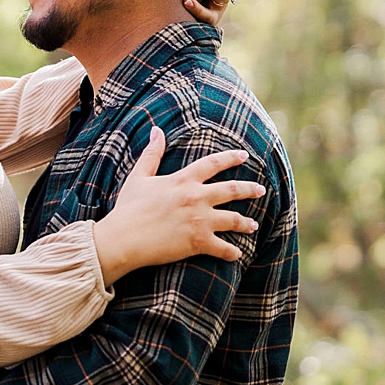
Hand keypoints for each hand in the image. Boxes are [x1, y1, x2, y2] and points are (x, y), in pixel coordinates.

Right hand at [91, 129, 261, 283]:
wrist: (122, 239)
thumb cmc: (128, 209)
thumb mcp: (139, 177)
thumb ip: (151, 153)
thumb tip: (156, 129)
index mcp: (183, 180)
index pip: (213, 164)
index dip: (231, 158)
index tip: (244, 156)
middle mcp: (196, 198)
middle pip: (232, 190)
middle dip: (249, 189)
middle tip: (261, 190)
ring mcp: (200, 220)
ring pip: (233, 219)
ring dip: (245, 223)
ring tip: (253, 226)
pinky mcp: (198, 243)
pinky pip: (223, 248)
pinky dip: (232, 252)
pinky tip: (237, 255)